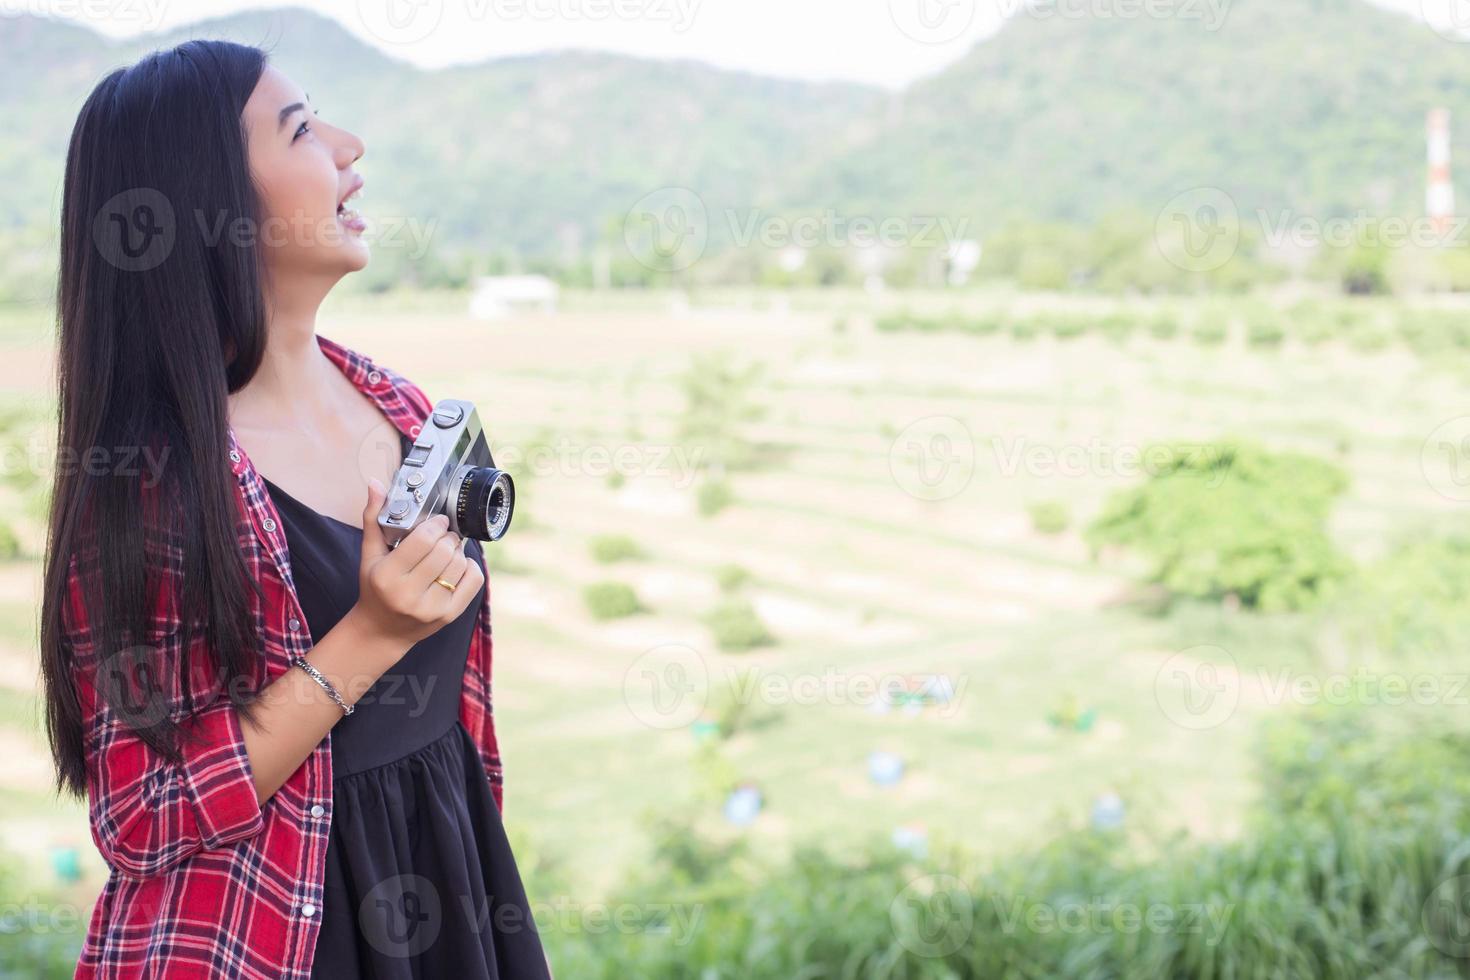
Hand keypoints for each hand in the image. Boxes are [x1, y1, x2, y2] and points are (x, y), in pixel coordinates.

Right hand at [348, 477, 484, 653]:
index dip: (436, 525)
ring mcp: (431, 608)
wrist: (381, 631)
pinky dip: (470, 566)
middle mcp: (409, 594)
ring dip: (458, 550)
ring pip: (460, 564)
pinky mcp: (449, 615)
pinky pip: (473, 581)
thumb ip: (373, 519)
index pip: (423, 541)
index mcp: (387, 576)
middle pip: (445, 551)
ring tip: (448, 548)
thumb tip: (375, 485)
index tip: (437, 521)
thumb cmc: (375, 589)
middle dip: (447, 536)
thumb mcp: (369, 556)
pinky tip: (458, 564)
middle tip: (443, 533)